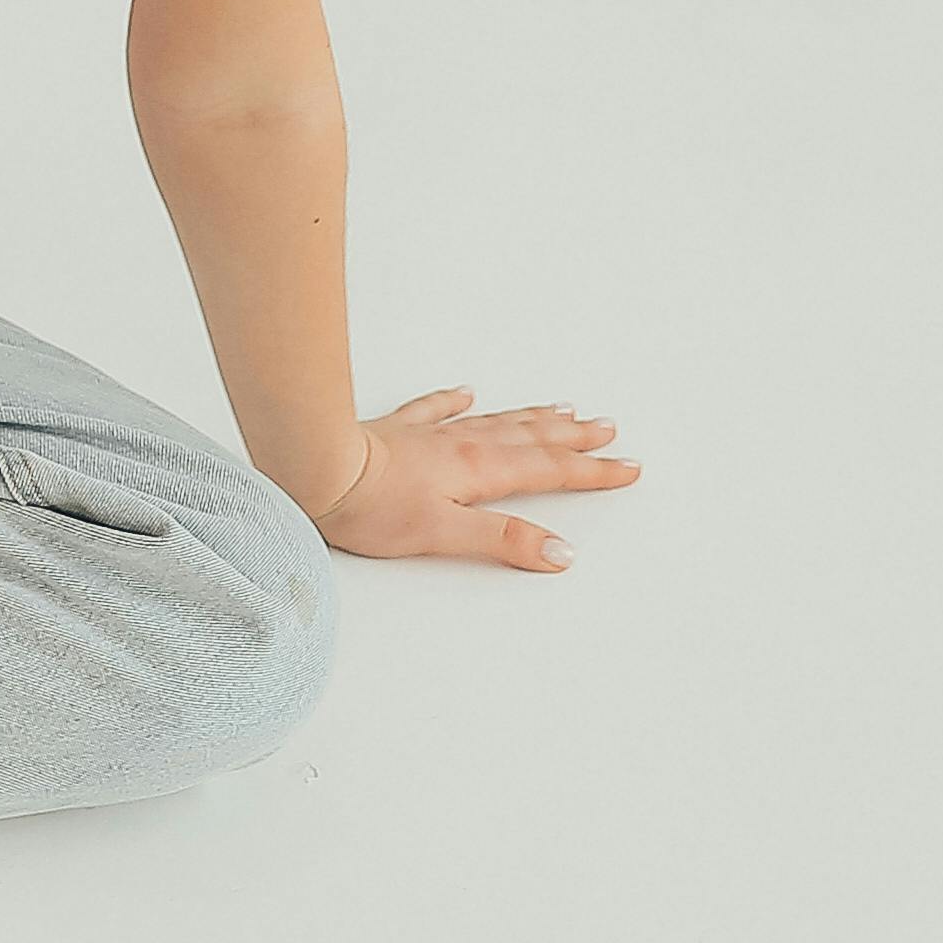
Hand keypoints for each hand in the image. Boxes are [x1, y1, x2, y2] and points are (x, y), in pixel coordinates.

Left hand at [316, 383, 635, 572]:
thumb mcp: (445, 534)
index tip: (628, 467)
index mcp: (481, 471)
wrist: (314, 467)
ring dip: (534, 416)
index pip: (550, 471)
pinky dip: (457, 400)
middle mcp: (463, 445)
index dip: (592, 471)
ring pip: (497, 420)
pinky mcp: (399, 431)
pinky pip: (437, 408)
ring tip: (564, 409)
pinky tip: (466, 391)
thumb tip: (560, 551)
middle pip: (532, 439)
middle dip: (574, 437)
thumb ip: (503, 540)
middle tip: (609, 429)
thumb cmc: (372, 506)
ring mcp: (432, 434)